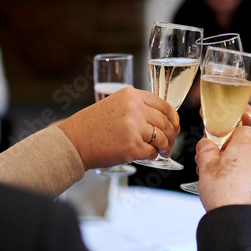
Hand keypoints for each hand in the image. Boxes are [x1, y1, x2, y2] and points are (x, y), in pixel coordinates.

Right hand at [58, 87, 179, 170]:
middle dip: (171, 135)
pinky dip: (153, 156)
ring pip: (162, 138)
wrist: (74, 141)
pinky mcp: (133, 146)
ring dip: (165, 147)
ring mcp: (134, 127)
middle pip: (165, 123)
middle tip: (169, 142)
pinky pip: (153, 152)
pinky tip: (148, 156)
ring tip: (163, 151)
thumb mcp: (115, 105)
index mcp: (131, 95)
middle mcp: (135, 109)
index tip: (175, 126)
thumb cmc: (92, 125)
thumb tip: (160, 120)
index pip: (163, 105)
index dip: (173, 118)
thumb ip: (136, 107)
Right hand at [196, 125, 250, 211]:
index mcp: (247, 145)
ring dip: (246, 174)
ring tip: (230, 188)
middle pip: (250, 150)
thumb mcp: (205, 166)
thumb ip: (205, 149)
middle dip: (236, 157)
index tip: (221, 149)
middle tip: (220, 170)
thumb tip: (205, 143)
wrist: (239, 222)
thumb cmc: (222, 192)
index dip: (230, 138)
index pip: (243, 129)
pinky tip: (242, 199)